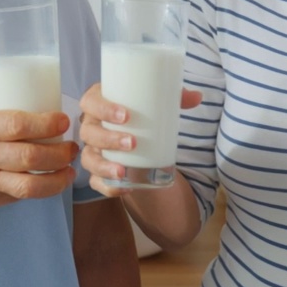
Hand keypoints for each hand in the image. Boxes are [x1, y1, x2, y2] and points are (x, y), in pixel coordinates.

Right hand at [0, 93, 77, 208]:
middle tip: (72, 147)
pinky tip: (47, 180)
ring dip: (56, 179)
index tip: (63, 121)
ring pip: (28, 185)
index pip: (17, 125)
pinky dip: (37, 188)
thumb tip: (27, 106)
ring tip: (68, 170)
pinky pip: (16, 195)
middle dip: (60, 153)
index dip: (46, 124)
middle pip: (30, 157)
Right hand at [79, 82, 201, 196]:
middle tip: (132, 143)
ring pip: (89, 159)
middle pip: (89, 133)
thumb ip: (175, 98)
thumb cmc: (141, 113)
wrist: (137, 134)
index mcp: (99, 104)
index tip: (126, 115)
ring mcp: (93, 150)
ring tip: (123, 171)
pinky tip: (123, 189)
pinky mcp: (98, 171)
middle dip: (108, 139)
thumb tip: (197, 97)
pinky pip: (95, 181)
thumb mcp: (155, 103)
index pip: (90, 102)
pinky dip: (107, 187)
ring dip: (104, 166)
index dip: (103, 108)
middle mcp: (92, 127)